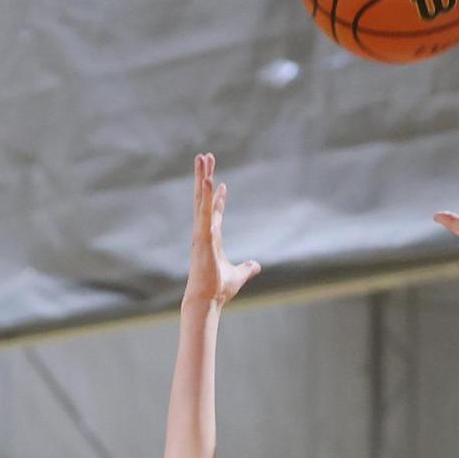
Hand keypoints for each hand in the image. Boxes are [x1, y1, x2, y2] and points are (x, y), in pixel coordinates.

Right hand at [183, 154, 260, 307]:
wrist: (208, 300)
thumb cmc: (218, 290)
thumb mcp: (238, 275)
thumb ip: (247, 269)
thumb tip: (256, 265)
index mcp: (212, 238)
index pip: (215, 212)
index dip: (217, 197)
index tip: (220, 182)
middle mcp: (204, 231)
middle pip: (204, 198)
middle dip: (205, 177)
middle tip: (205, 157)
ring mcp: (201, 232)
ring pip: (202, 198)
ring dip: (202, 177)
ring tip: (203, 157)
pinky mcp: (202, 236)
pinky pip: (205, 211)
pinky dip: (207, 195)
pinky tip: (209, 179)